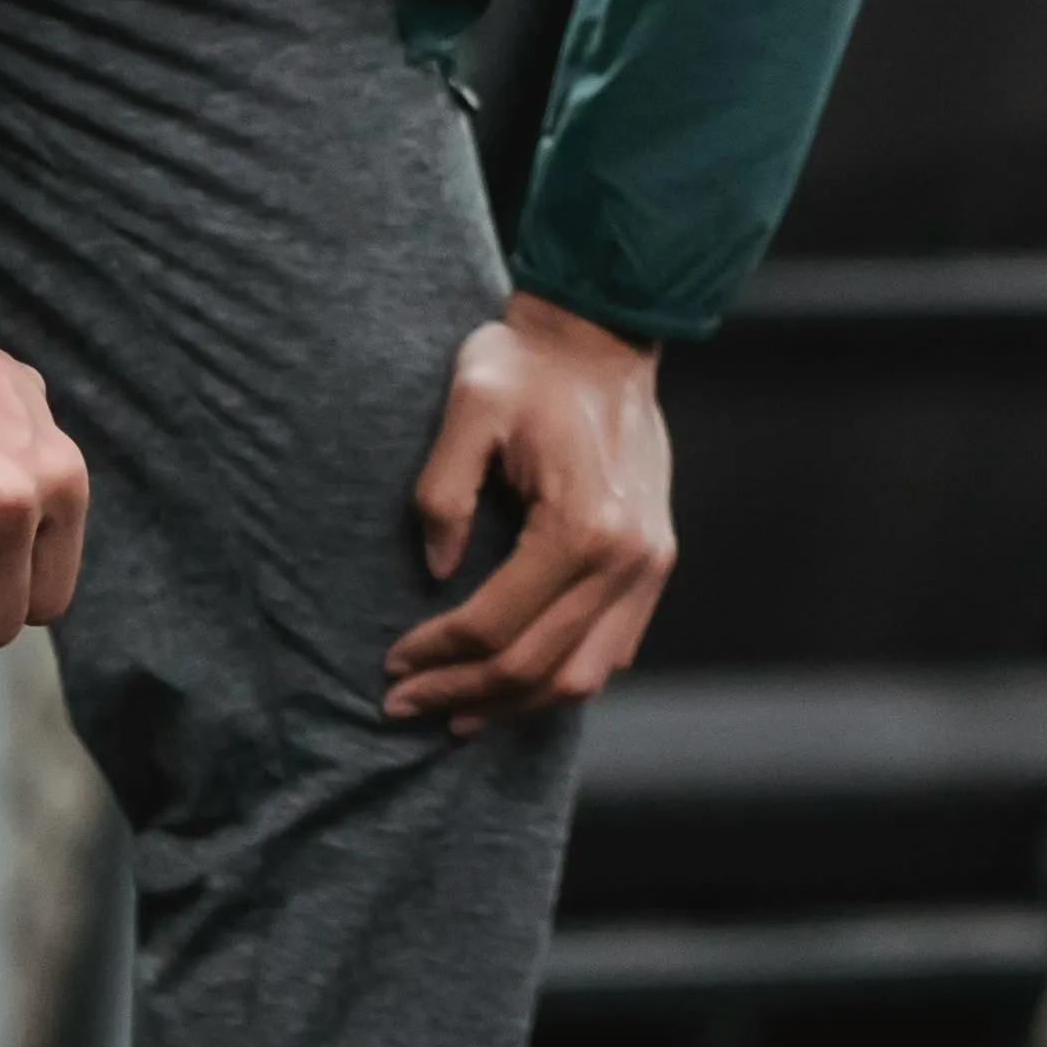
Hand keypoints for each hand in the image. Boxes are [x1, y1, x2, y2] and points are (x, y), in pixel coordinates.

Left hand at [386, 294, 675, 734]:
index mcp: (582, 524)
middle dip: (463, 691)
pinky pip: (615, 648)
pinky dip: (563, 679)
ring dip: (515, 702)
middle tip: (404, 702)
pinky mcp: (656, 560)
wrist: (604, 335)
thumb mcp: (468, 407)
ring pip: (582, 675)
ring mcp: (650, 563)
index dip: (437, 654)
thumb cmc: (528, 366)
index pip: (497, 624)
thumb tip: (436, 572)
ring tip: (457, 711)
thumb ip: (441, 494)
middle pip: (537, 664)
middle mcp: (627, 557)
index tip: (391, 663)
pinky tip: (519, 683)